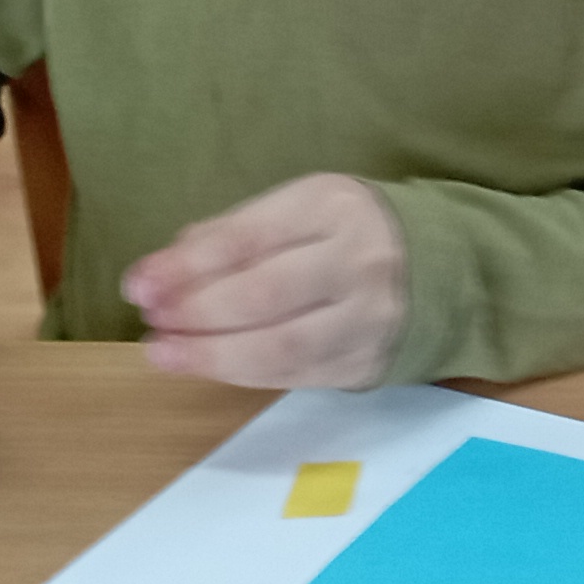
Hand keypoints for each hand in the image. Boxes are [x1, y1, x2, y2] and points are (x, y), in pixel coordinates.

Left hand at [123, 174, 406, 388]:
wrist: (446, 269)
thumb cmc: (351, 232)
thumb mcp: (302, 208)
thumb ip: (235, 232)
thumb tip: (165, 269)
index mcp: (334, 208)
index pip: (248, 239)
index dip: (186, 266)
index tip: (137, 285)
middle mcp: (358, 262)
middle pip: (262, 296)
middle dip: (194, 313)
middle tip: (152, 322)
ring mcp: (368, 319)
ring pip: (279, 347)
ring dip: (210, 355)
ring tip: (164, 353)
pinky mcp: (367, 363)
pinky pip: (295, 376)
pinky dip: (243, 373)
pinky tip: (209, 365)